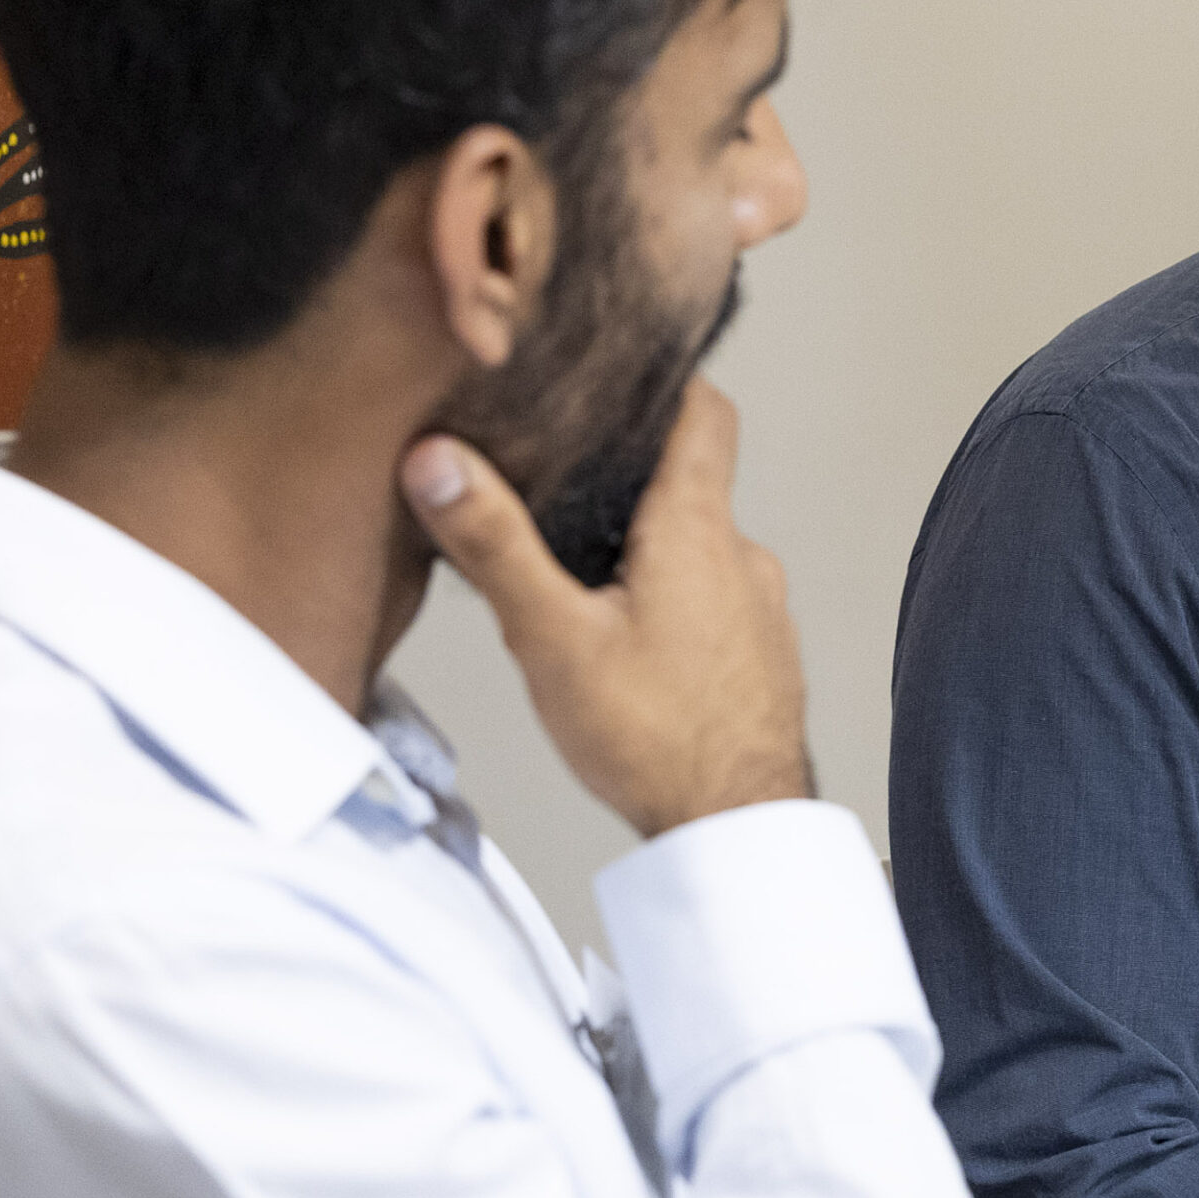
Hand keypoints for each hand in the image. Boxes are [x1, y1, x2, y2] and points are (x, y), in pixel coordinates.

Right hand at [400, 383, 813, 837]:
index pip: (704, 408)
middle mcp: (742, 555)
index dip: (663, 377)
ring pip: (697, 545)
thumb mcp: (551, 637)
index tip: (613, 369)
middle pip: (690, 477)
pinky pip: (712, 599)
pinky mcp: (760, 655)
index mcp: (698, 527)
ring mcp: (760, 607)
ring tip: (573, 568)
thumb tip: (438, 460)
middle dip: (625, 475)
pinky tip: (621, 635)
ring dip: (643, 546)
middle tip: (557, 478)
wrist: (734, 828)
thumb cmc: (656, 738)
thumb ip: (494, 544)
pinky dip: (669, 597)